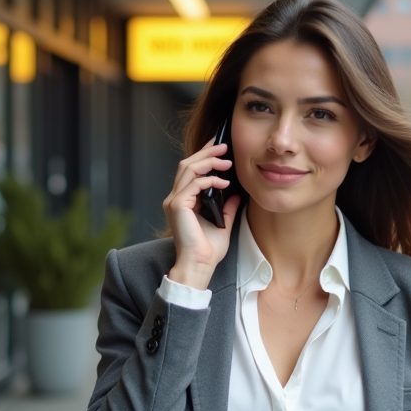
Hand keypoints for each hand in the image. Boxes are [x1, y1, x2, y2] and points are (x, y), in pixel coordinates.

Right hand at [162, 141, 240, 289]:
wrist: (199, 265)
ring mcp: (174, 201)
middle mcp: (175, 198)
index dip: (203, 156)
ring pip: (188, 169)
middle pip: (186, 164)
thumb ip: (227, 207)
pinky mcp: (178, 205)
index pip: (190, 171)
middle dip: (206, 152)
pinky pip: (194, 183)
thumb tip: (236, 195)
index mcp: (182, 201)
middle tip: (224, 145)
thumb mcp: (223, 223)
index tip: (219, 147)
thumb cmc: (208, 250)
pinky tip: (225, 182)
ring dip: (209, 161)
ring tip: (227, 161)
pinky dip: (210, 179)